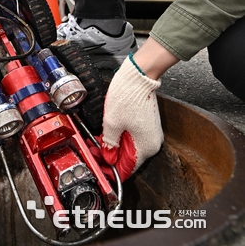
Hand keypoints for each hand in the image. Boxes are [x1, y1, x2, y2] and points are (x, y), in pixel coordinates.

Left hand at [98, 55, 162, 181]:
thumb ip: (109, 143)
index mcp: (145, 147)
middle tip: (93, 153)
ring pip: (129, 147)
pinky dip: (120, 138)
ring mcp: (149, 132)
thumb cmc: (128, 95)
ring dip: (113, 147)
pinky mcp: (146, 124)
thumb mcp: (112, 122)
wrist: (138, 75)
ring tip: (96, 143)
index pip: (127, 168)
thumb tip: (108, 155)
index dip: (111, 170)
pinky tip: (107, 134)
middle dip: (109, 157)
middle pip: (128, 159)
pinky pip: (132, 137)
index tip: (100, 170)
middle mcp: (151, 143)